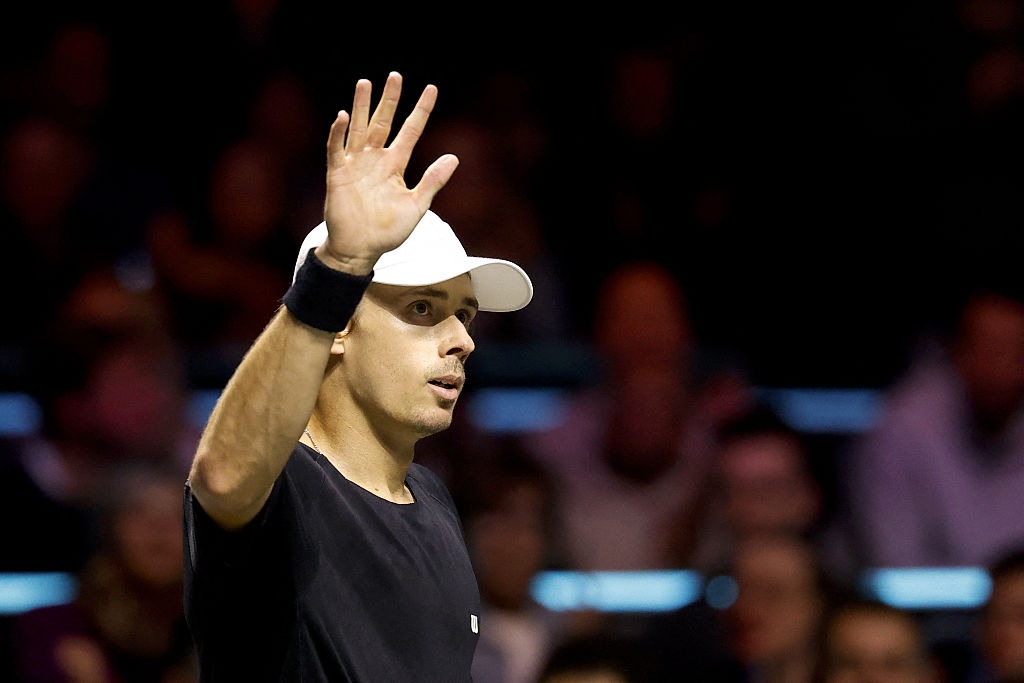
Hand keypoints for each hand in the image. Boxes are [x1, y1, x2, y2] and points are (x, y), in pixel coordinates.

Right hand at [318, 72, 458, 274]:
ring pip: (359, 128)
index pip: (411, 131)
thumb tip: (454, 157)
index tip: (431, 89)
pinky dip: (338, 133)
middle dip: (389, 99)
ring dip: (361, 107)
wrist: (360, 249)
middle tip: (395, 76)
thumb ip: (433, 181)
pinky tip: (342, 117)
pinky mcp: (337, 174)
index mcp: (395, 165)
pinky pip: (336, 149)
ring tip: (365, 83)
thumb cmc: (388, 231)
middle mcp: (375, 160)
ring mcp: (355, 165)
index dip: (421, 111)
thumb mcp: (417, 206)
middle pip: (383, 122)